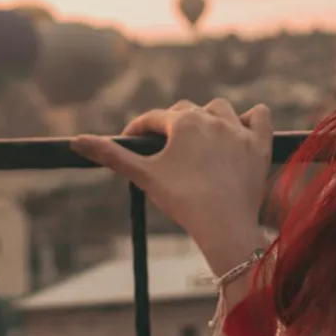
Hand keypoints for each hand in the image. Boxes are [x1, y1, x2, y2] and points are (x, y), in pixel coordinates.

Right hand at [71, 99, 272, 275]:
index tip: (133, 140)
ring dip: (209, 118)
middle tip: (165, 148)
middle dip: (172, 125)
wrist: (225, 227)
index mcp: (183, 122)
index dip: (140, 128)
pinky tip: (241, 130)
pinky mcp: (260, 145)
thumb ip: (111, 155)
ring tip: (201, 138)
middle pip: (186, 111)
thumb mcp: (144, 176)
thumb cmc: (182, 201)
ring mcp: (239, 130)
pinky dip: (251, 119)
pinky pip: (260, 116)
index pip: (155, 118)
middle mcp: (212, 118)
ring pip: (221, 109)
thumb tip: (75, 141)